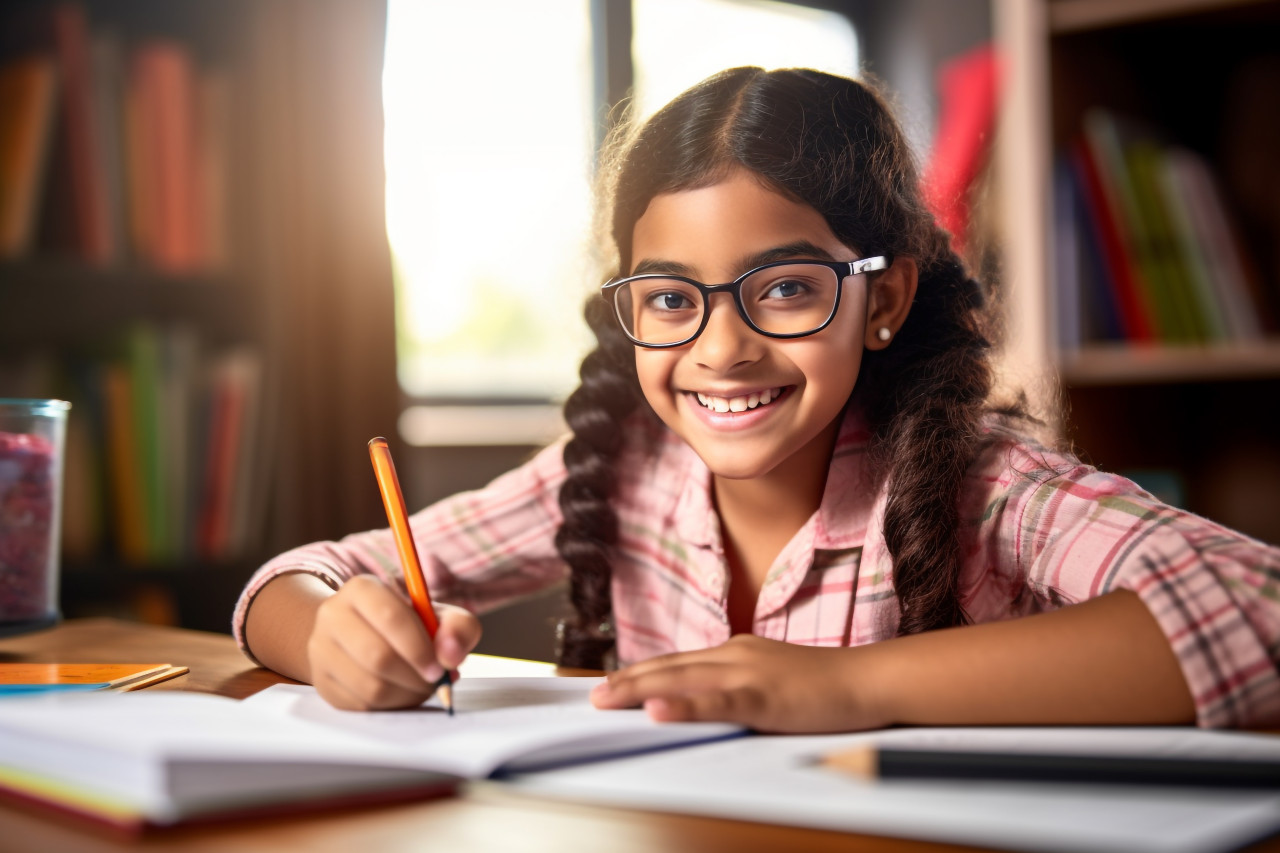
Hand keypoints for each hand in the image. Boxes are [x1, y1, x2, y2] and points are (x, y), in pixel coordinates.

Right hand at [306, 575, 481, 710]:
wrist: (364, 633)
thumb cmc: (409, 624)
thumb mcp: (439, 615)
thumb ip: (458, 627)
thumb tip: (451, 655)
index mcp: (362, 588)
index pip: (391, 618)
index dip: (420, 648)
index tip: (440, 668)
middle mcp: (332, 615)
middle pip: (378, 657)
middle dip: (415, 677)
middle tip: (435, 682)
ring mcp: (321, 650)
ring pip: (370, 687)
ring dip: (406, 695)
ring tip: (422, 688)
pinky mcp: (321, 681)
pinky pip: (360, 705)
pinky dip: (390, 706)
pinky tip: (402, 694)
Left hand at [589, 634, 885, 732]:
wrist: (866, 680)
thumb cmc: (823, 684)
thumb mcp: (771, 679)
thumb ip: (737, 686)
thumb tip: (703, 698)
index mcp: (736, 652)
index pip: (678, 662)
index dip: (642, 673)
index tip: (610, 683)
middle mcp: (735, 656)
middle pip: (671, 667)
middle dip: (629, 681)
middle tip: (593, 695)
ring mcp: (749, 674)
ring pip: (684, 680)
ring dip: (642, 690)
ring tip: (608, 699)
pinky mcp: (765, 697)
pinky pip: (718, 703)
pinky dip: (686, 706)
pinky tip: (660, 710)